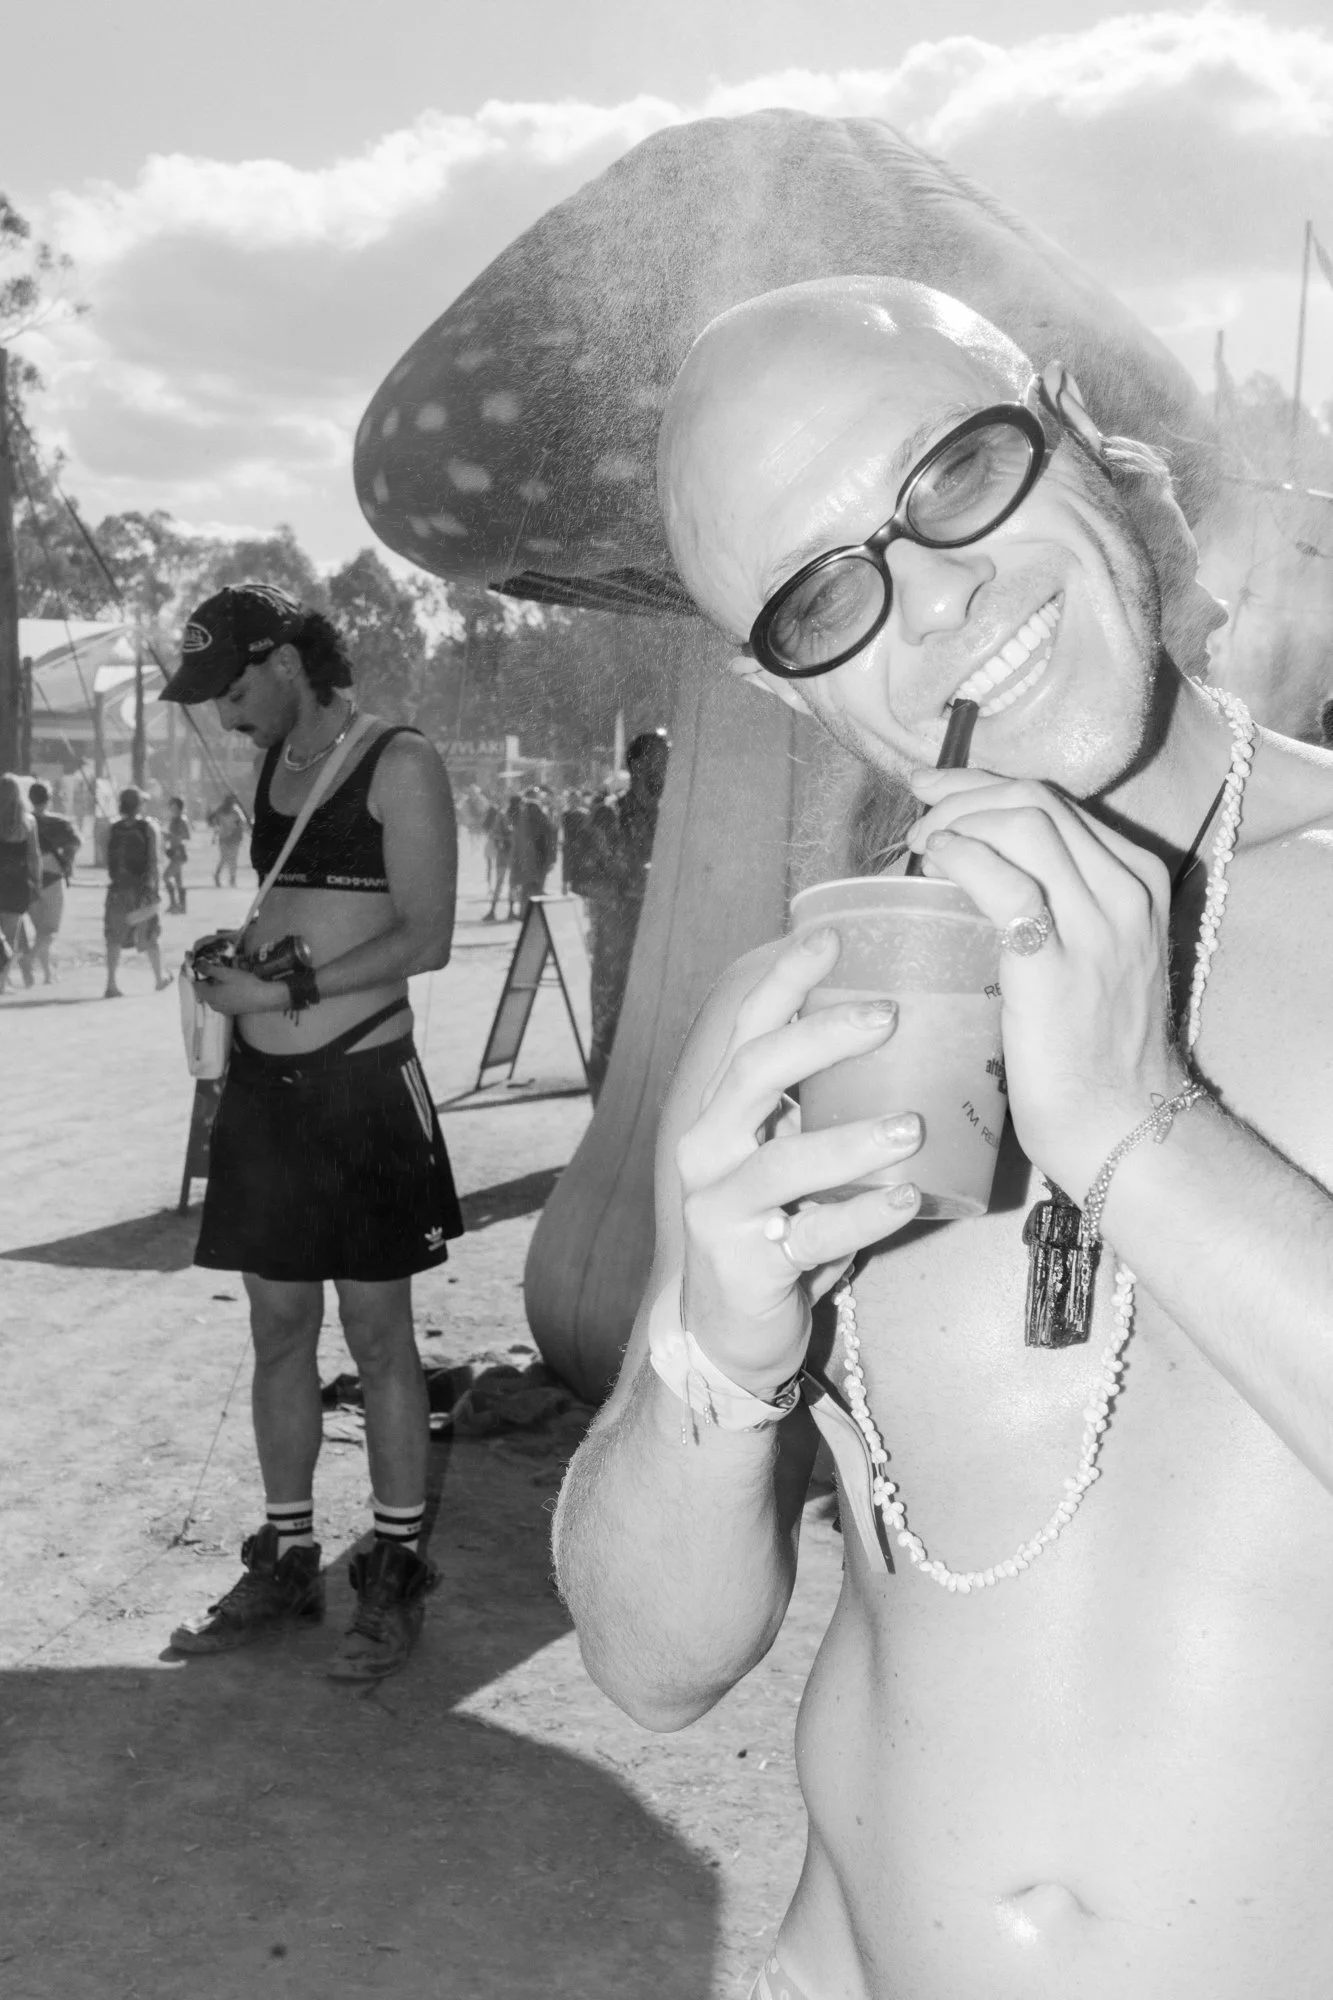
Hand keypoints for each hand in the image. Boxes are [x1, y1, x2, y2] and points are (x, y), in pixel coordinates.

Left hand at [193, 962, 283, 1016]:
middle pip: (204, 989)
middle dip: (207, 978)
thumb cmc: (244, 984)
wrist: (264, 998)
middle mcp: (213, 1005)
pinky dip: (222, 991)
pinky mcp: (231, 1010)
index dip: (197, 973)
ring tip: (225, 974)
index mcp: (209, 996)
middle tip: (215, 966)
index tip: (201, 963)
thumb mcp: (226, 973)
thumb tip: (195, 964)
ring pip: (213, 994)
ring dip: (215, 984)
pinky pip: (221, 999)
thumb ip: (209, 969)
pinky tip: (232, 984)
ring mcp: (222, 1009)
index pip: (196, 984)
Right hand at [673, 927, 923, 1397]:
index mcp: (724, 1110)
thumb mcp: (793, 1154)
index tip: (832, 937)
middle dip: (820, 1038)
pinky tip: (908, 1201)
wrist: (729, 1334)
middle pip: (755, 1074)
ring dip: (850, 1140)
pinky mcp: (746, 1266)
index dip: (784, 979)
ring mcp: (720, 1208)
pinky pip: (810, 1237)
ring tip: (912, 1127)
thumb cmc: (777, 1226)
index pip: (747, 1029)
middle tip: (890, 1015)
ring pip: (781, 1161)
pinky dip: (861, 1217)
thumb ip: (827, 1105)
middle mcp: (710, 1148)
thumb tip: (917, 1032)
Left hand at [907, 766, 1188, 1193]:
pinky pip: (1004, 885)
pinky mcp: (1056, 968)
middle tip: (916, 818)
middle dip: (963, 793)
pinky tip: (934, 867)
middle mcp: (1126, 892)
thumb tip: (975, 870)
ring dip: (957, 821)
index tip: (933, 787)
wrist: (1122, 1124)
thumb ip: (1058, 907)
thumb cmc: (1093, 1050)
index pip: (1056, 801)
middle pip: (1037, 801)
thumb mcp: (1095, 957)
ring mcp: (1097, 928)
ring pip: (1024, 825)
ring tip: (919, 846)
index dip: (984, 783)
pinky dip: (961, 859)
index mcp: (1138, 881)